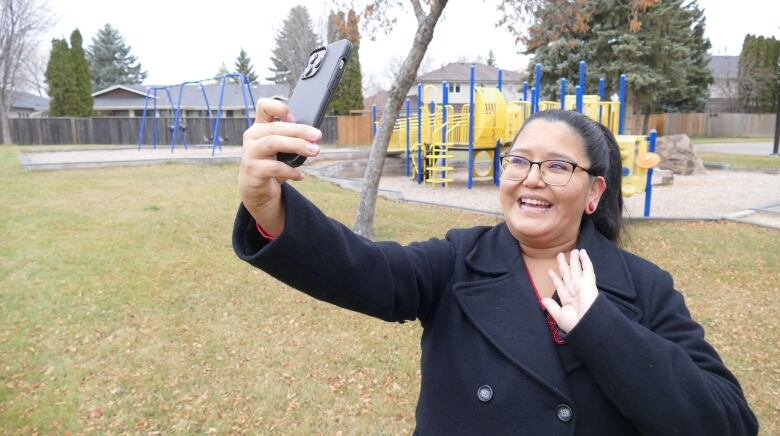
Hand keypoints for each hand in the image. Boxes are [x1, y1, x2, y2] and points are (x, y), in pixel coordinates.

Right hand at [238, 98, 321, 234]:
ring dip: (297, 145)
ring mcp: (250, 153)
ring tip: (315, 151)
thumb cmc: (272, 164)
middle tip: (318, 136)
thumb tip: (314, 135)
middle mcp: (252, 136)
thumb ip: (291, 139)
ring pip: (273, 143)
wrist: (256, 190)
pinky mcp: (253, 170)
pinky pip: (274, 168)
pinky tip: (300, 175)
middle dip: (300, 130)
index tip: (294, 117)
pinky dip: (290, 171)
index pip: (263, 106)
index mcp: (260, 127)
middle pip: (276, 127)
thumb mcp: (281, 149)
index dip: (278, 108)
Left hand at [542, 249, 598, 333]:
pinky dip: (586, 260)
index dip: (555, 278)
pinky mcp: (589, 282)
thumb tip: (543, 299)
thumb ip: (551, 307)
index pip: (559, 285)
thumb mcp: (559, 316)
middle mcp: (573, 290)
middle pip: (567, 274)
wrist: (588, 325)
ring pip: (576, 269)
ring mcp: (581, 285)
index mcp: (566, 299)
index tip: (550, 270)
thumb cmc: (574, 324)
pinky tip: (583, 252)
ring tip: (573, 250)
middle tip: (560, 254)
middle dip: (564, 264)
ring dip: (575, 260)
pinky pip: (587, 269)